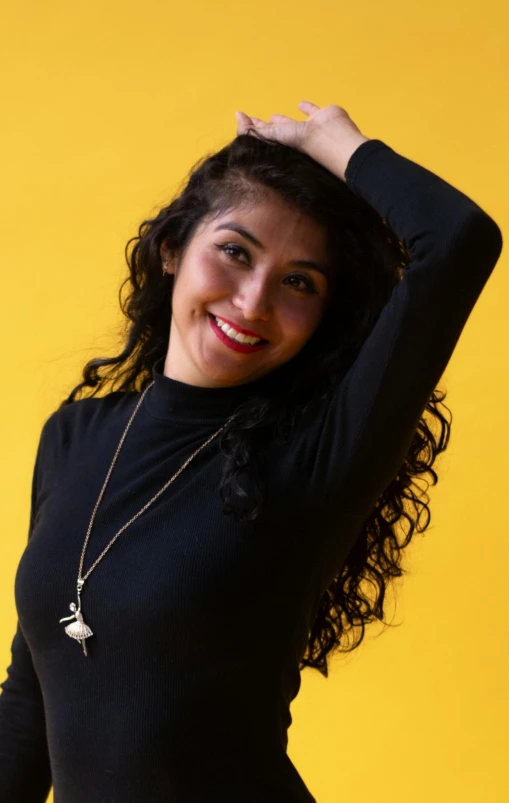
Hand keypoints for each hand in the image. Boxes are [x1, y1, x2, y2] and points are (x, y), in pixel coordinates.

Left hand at [235, 101, 370, 181]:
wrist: (331, 138)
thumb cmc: (304, 142)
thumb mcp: (274, 136)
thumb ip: (255, 129)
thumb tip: (238, 116)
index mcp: (281, 141)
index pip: (262, 134)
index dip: (250, 128)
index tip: (241, 119)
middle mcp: (293, 136)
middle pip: (274, 130)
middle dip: (264, 126)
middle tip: (254, 121)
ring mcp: (307, 128)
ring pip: (291, 122)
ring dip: (282, 119)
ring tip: (273, 116)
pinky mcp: (320, 117)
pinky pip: (311, 111)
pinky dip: (306, 107)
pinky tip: (301, 104)